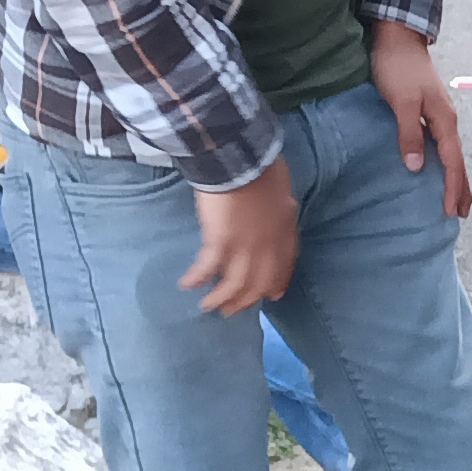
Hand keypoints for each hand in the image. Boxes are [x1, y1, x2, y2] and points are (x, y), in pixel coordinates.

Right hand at [183, 164, 299, 316]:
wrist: (243, 160)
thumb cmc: (263, 168)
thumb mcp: (283, 191)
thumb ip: (281, 208)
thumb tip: (278, 207)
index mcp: (285, 234)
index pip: (283, 267)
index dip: (276, 283)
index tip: (271, 295)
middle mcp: (268, 248)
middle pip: (258, 283)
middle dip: (244, 300)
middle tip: (232, 310)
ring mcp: (245, 248)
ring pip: (234, 284)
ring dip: (220, 298)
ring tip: (208, 306)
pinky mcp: (221, 243)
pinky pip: (208, 268)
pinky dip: (197, 278)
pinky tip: (187, 284)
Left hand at [368, 21, 471, 218]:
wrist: (397, 37)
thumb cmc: (397, 67)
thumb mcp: (401, 101)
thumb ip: (408, 133)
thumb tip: (416, 167)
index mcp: (444, 120)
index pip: (452, 162)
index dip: (453, 188)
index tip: (451, 211)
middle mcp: (446, 120)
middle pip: (458, 160)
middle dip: (461, 187)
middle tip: (461, 214)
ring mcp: (437, 116)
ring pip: (450, 153)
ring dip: (454, 176)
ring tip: (455, 198)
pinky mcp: (426, 112)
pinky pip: (439, 145)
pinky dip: (442, 162)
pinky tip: (435, 168)